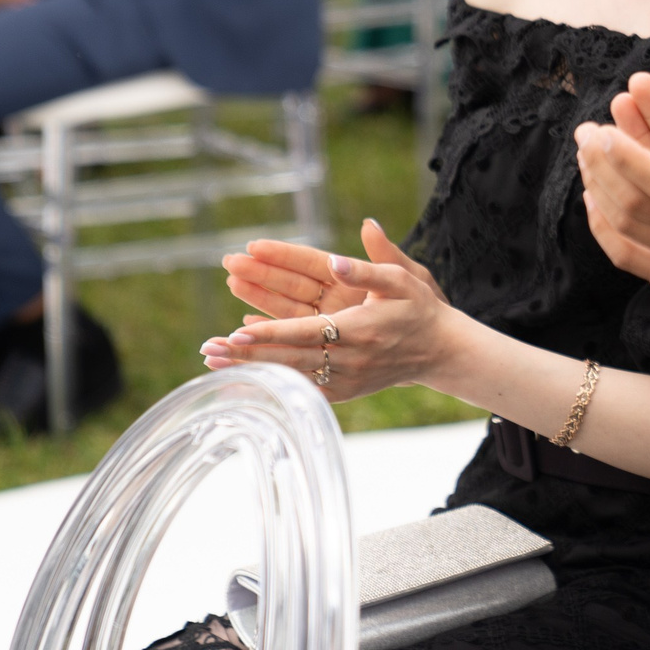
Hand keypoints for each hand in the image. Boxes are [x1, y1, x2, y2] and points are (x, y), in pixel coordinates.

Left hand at [202, 220, 457, 400]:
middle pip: (290, 357)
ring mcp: (347, 380)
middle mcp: (351, 358)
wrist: (441, 351)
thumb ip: (367, 269)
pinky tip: (242, 378)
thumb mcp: (402, 279)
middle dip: (247, 354)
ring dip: (251, 368)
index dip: (271, 334)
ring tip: (213, 361)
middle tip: (208, 348)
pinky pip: (301, 389)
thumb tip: (335, 258)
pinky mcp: (344, 391)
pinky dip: (271, 383)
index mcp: (361, 328)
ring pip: (291, 375)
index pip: (306, 332)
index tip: (237, 333)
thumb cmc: (419, 309)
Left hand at [574, 66, 649, 351]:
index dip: (625, 155)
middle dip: (602, 162)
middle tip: (585, 131)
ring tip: (586, 155)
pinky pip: (628, 257)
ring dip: (599, 187)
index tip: (604, 128)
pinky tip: (593, 202)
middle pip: (633, 199)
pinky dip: (603, 229)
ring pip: (625, 224)